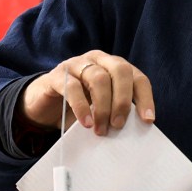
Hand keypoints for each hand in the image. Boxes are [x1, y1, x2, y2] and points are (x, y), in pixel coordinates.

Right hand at [19, 51, 154, 135]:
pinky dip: (82, 106)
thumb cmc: (79, 106)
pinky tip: (85, 122)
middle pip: (120, 70)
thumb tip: (134, 130)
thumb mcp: (101, 108)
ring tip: (101, 129)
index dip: (145, 98)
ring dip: (103, 107)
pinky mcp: (57, 75)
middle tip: (119, 125)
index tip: (148, 119)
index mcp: (114, 66)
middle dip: (123, 99)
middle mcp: (98, 60)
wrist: (43, 105)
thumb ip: (116, 112)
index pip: (137, 77)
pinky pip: (72, 87)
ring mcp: (77, 64)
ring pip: (98, 78)